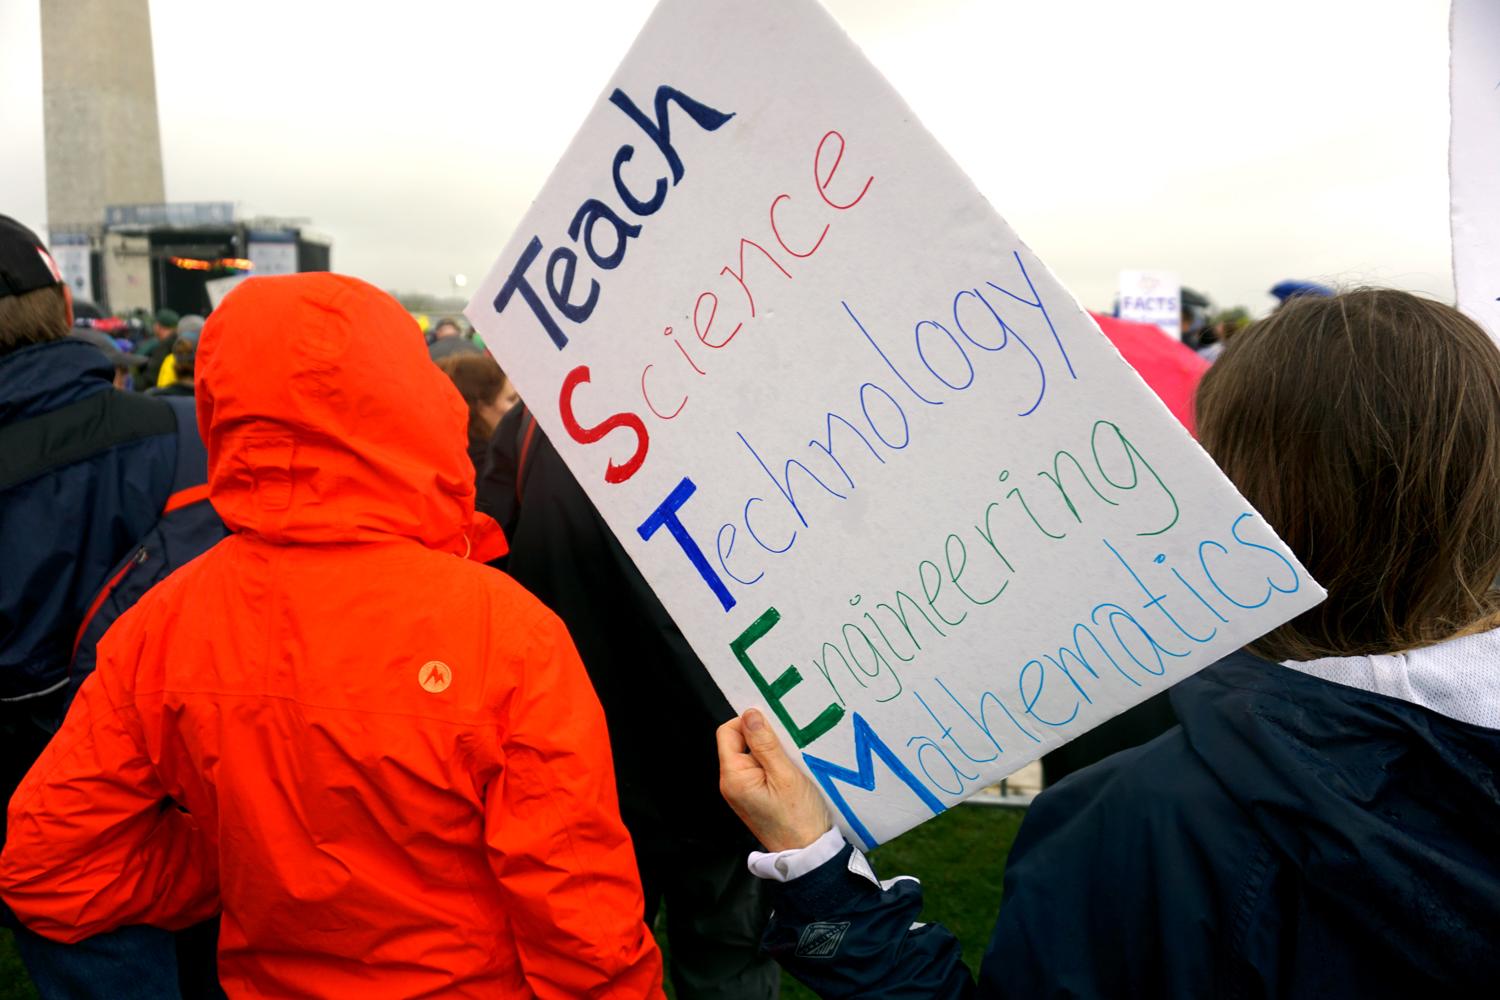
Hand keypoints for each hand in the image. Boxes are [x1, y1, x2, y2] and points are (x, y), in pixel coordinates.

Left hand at [717, 708, 833, 851]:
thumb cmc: (799, 818)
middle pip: (738, 742)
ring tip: (790, 761)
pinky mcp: (753, 796)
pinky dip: (772, 764)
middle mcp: (732, 784)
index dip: (748, 723)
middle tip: (786, 744)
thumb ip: (765, 743)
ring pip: (750, 755)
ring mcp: (741, 791)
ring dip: (769, 751)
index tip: (772, 726)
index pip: (727, 732)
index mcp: (734, 777)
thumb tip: (750, 715)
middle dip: (761, 737)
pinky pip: (757, 769)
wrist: (807, 851)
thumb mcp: (784, 774)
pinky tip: (789, 771)